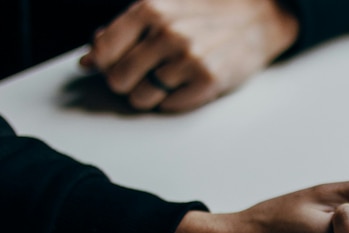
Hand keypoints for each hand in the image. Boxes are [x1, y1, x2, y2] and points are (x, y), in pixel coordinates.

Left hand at [79, 0, 298, 111]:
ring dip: (151, 94)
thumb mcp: (164, 9)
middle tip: (144, 76)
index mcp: (150, 9)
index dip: (104, 65)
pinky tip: (186, 85)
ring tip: (168, 80)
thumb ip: (123, 31)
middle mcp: (167, 33)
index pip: (103, 52)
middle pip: (118, 80)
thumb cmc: (207, 13)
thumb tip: (88, 60)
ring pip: (142, 98)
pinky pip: (170, 106)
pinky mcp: (209, 80)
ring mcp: (189, 58)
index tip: (114, 67)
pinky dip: (173, 100)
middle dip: (127, 83)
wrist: (259, 16)